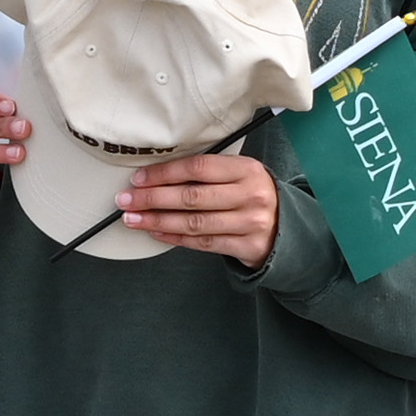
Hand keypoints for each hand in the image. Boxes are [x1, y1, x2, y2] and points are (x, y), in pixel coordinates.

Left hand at [118, 147, 277, 267]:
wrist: (288, 226)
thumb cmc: (253, 195)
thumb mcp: (240, 175)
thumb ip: (209, 173)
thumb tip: (158, 176)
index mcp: (246, 169)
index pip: (198, 168)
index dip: (164, 174)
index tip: (139, 178)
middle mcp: (250, 195)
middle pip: (192, 197)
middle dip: (153, 199)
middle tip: (127, 200)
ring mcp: (250, 223)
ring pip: (195, 223)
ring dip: (158, 221)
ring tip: (134, 219)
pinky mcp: (246, 246)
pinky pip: (203, 243)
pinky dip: (175, 238)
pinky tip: (156, 233)